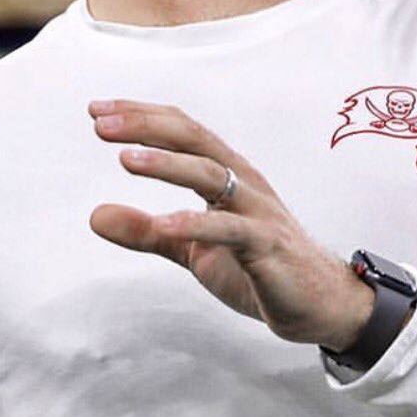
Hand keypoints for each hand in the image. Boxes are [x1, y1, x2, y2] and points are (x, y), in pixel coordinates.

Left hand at [88, 100, 373, 351]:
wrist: (322, 305)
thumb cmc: (258, 267)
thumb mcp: (192, 249)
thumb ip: (147, 232)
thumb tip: (94, 216)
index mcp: (226, 174)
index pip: (181, 130)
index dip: (140, 116)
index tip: (96, 110)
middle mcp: (243, 181)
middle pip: (193, 139)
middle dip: (146, 126)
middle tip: (100, 123)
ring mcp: (257, 211)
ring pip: (211, 175)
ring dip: (167, 165)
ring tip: (126, 160)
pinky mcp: (268, 247)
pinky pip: (231, 230)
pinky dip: (197, 224)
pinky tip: (165, 224)